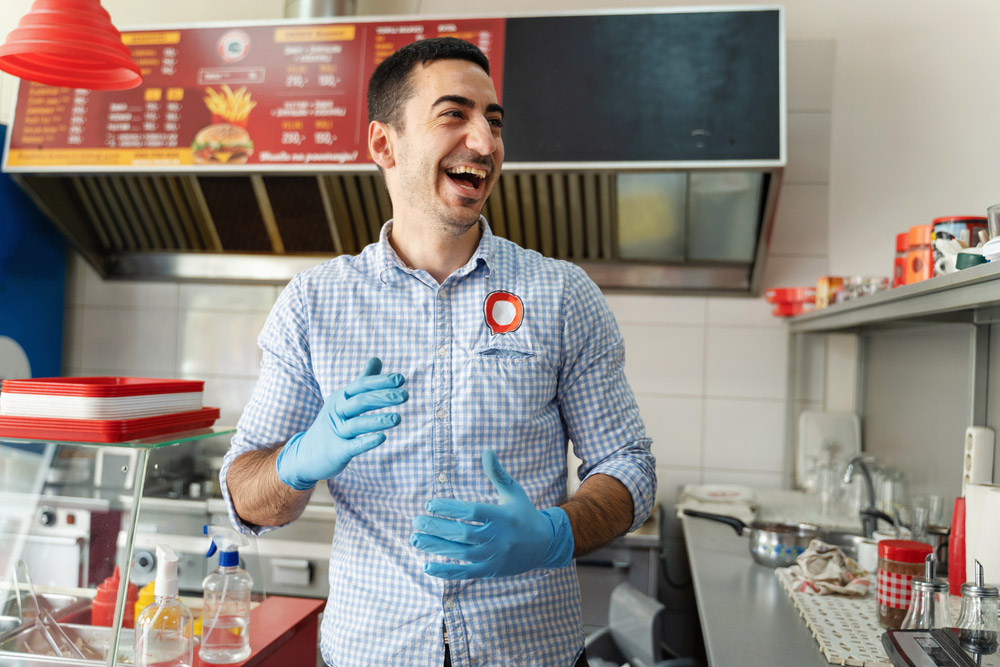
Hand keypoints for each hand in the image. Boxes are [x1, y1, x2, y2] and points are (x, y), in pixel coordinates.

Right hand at [276, 357, 407, 489]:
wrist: (307, 455)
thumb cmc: (333, 424)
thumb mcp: (344, 400)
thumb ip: (363, 380)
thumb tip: (377, 358)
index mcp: (340, 398)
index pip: (361, 386)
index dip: (380, 381)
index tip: (401, 379)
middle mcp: (337, 412)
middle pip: (360, 402)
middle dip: (382, 397)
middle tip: (405, 395)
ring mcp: (335, 432)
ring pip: (356, 424)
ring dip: (377, 421)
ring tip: (398, 419)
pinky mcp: (336, 451)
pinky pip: (352, 446)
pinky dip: (366, 442)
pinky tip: (382, 438)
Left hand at [409, 449, 573, 578]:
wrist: (545, 545)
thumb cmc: (524, 513)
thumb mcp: (513, 491)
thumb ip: (497, 473)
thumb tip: (486, 450)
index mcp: (502, 516)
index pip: (470, 512)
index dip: (449, 508)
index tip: (429, 504)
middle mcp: (497, 537)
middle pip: (461, 534)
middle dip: (436, 528)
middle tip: (415, 521)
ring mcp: (493, 556)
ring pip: (460, 553)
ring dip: (435, 547)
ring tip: (415, 539)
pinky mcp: (490, 571)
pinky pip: (465, 573)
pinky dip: (445, 572)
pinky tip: (427, 566)